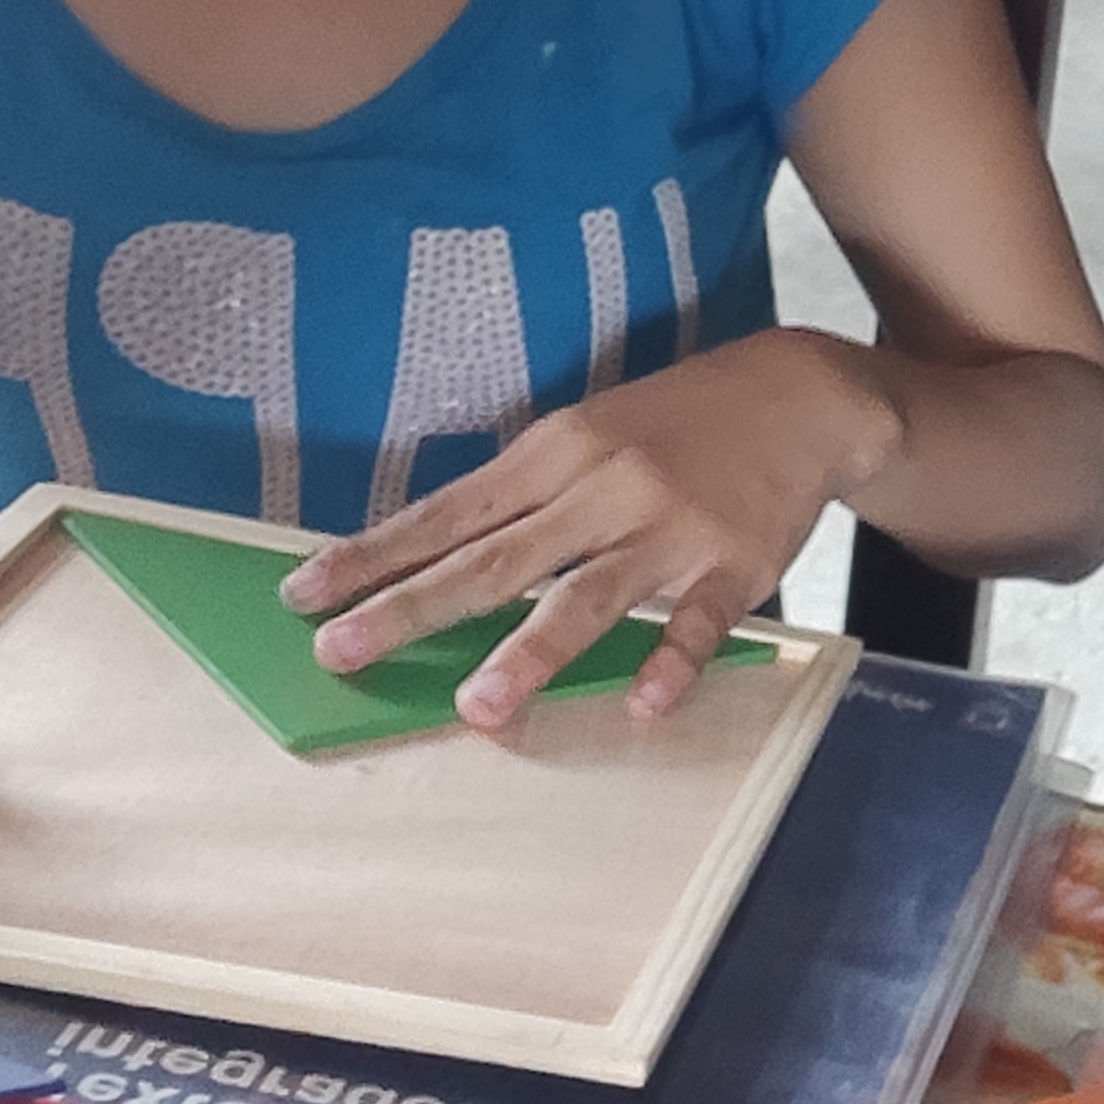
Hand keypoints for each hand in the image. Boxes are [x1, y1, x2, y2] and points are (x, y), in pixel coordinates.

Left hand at [277, 330, 901, 730]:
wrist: (799, 395)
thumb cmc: (677, 421)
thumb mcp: (589, 433)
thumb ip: (523, 495)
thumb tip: (433, 557)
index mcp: (555, 453)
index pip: (447, 513)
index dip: (374, 555)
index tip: (304, 595)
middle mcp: (602, 489)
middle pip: (495, 559)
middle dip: (412, 608)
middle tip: (343, 651)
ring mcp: (669, 529)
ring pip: (588, 596)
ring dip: (529, 654)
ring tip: (477, 708)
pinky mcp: (733, 564)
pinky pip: (697, 623)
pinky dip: (671, 664)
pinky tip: (641, 704)